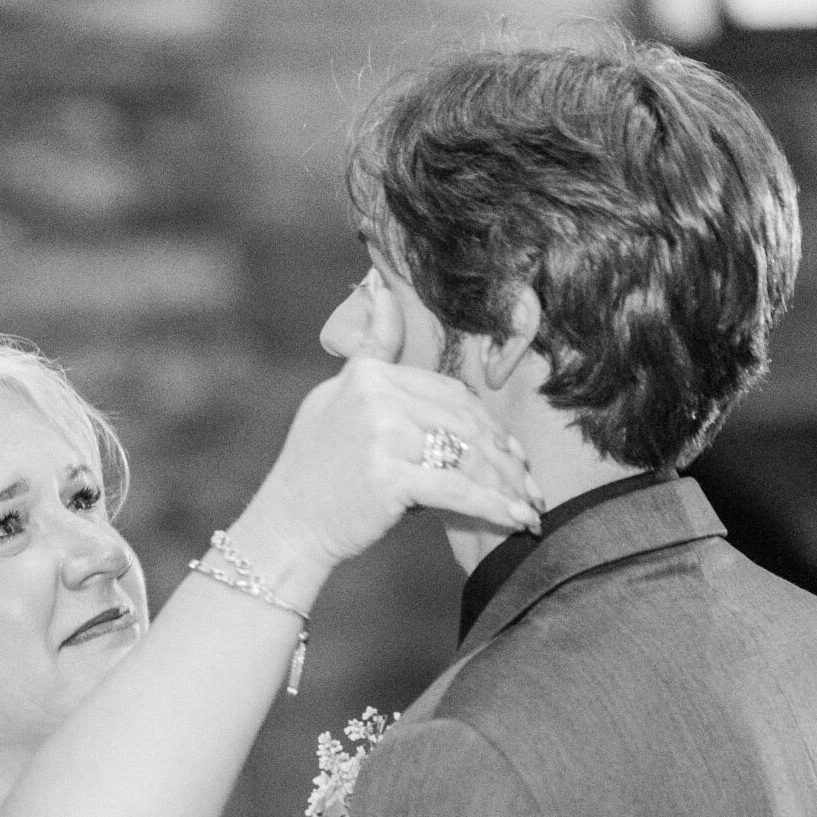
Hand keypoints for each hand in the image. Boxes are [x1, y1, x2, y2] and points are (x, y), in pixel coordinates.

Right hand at [231, 270, 540, 593]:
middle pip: (465, 422)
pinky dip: (494, 508)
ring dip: (506, 486)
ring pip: (468, 455)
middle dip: (504, 458)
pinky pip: (459, 490)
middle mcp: (377, 396)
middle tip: (529, 487)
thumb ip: (368, 352)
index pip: (449, 394)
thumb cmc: (313, 472)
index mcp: (369, 375)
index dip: (487, 425)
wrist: (286, 528)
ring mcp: (383, 435)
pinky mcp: (390, 478)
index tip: (511, 454)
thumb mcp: (333, 397)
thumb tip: (380, 288)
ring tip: (528, 510)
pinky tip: (515, 522)